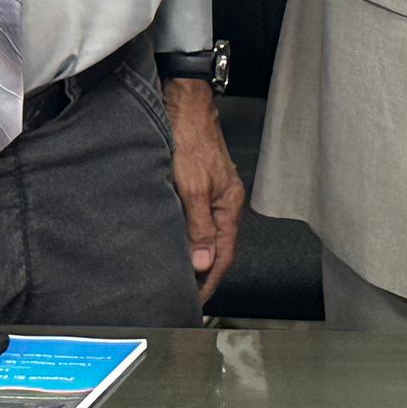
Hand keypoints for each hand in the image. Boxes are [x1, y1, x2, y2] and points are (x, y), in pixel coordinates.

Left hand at [163, 77, 246, 305]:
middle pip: (218, 248)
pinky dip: (190, 239)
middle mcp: (225, 200)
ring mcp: (213, 192)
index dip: (209, 282)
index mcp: (229, 204)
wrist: (183, 104)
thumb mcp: (192, 187)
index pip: (224, 255)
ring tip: (180, 278)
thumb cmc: (189, 139)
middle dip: (204, 275)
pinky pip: (199, 221)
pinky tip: (177, 245)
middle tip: (185, 298)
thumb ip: (200, 226)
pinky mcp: (200, 184)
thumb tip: (205, 262)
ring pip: (208, 235)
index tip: (194, 303)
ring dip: (196, 258)